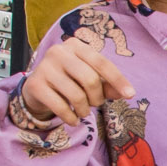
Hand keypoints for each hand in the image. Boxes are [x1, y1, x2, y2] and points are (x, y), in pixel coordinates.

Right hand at [18, 38, 134, 126]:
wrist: (36, 89)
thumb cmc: (69, 81)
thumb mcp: (89, 79)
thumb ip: (107, 84)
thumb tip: (127, 93)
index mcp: (75, 45)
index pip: (101, 62)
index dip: (118, 79)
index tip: (131, 94)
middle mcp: (59, 52)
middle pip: (90, 79)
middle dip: (97, 98)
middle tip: (94, 104)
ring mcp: (45, 67)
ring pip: (76, 95)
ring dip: (84, 110)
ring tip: (83, 112)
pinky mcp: (35, 84)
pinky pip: (60, 107)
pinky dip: (71, 118)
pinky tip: (73, 120)